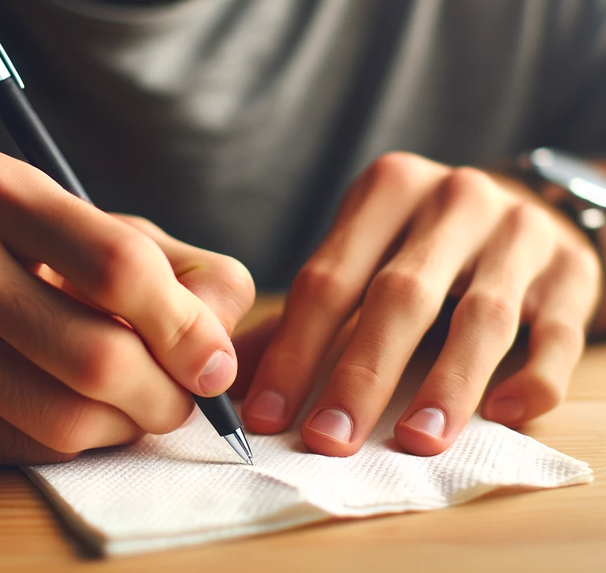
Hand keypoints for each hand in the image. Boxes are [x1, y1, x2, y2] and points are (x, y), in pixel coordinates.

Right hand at [0, 151, 253, 463]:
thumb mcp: (98, 235)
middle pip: (101, 355)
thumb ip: (184, 274)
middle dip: (166, 395)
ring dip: (125, 425)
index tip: (214, 367)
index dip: (188, 329)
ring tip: (131, 405)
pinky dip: (74, 445)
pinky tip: (73, 412)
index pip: (122, 267)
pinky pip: (26, 450)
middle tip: (178, 398)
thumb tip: (221, 353)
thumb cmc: (17, 260)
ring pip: (68, 418)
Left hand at [239, 152, 601, 455]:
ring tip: (415, 441)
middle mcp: (455, 199)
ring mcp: (520, 232)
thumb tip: (242, 378)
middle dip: (360, 375)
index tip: (268, 416)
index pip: (329, 279)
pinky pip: (557, 331)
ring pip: (481, 317)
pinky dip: (532, 376)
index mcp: (388, 189)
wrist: (522, 202)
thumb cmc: (421, 241)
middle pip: (400, 297)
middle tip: (328, 439)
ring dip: (447, 385)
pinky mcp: (572, 269)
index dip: (295, 351)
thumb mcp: (363, 249)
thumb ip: (310, 310)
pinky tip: (503, 414)